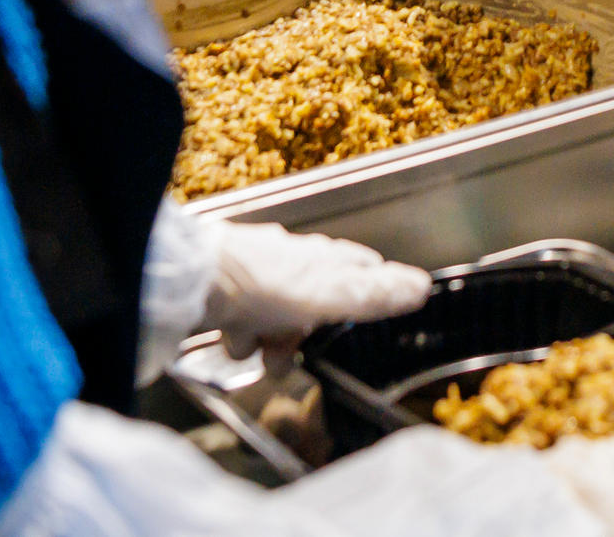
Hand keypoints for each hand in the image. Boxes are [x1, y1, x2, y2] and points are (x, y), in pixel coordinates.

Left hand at [195, 221, 428, 362]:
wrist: (192, 282)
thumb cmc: (264, 284)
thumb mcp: (328, 294)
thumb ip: (373, 294)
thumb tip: (422, 286)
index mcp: (323, 259)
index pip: (361, 266)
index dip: (375, 286)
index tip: (387, 302)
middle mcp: (294, 263)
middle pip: (318, 302)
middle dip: (311, 333)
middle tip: (301, 349)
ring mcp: (260, 278)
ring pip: (279, 320)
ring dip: (271, 343)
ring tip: (261, 354)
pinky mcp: (229, 295)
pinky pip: (245, 326)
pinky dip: (240, 338)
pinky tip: (234, 341)